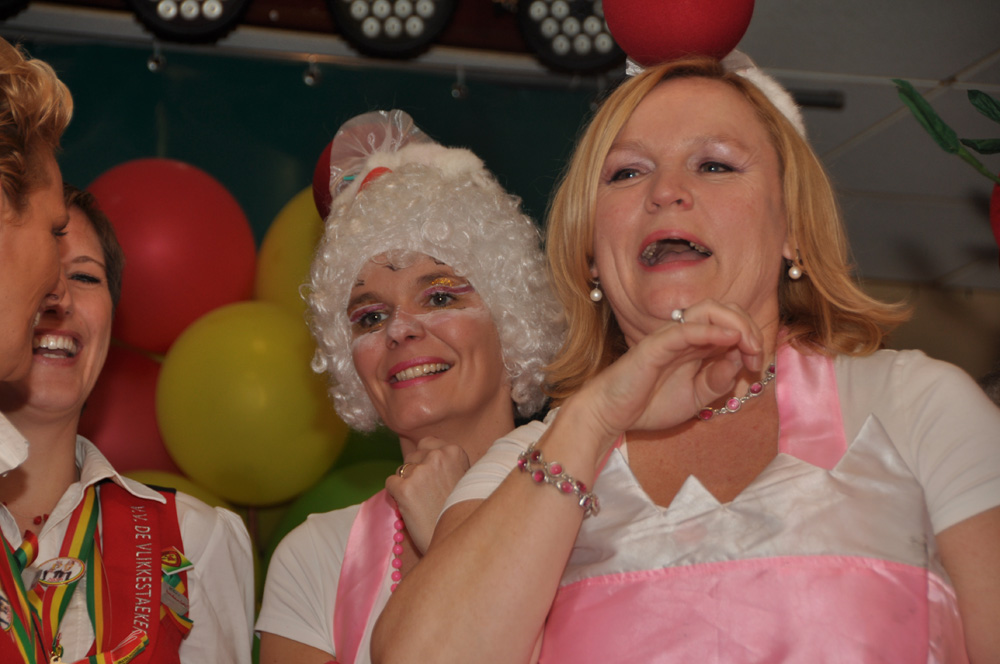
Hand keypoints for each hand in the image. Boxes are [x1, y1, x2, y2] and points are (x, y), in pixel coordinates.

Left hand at [385, 438, 470, 553]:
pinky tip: (410, 508)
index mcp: (454, 451)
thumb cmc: (462, 512)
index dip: (425, 460)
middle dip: (414, 471)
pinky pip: (390, 484)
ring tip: (421, 503)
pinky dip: (396, 496)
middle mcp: (437, 456)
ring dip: (405, 484)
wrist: (458, 541)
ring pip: (400, 469)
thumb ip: (447, 463)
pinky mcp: (404, 489)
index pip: (427, 443)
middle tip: (425, 493)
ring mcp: (420, 472)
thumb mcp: (464, 478)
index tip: (431, 476)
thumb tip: (427, 456)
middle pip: (412, 456)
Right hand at [569, 300, 763, 449]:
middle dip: (749, 327)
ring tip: (748, 345)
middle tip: (756, 355)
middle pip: (724, 310)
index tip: (756, 365)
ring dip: (735, 323)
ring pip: (708, 310)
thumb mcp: (697, 398)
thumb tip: (740, 358)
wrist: (611, 416)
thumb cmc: (650, 405)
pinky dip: (711, 330)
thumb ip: (718, 380)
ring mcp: (670, 337)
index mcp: (696, 346)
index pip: (730, 325)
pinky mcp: (655, 345)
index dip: (752, 339)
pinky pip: (686, 329)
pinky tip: (730, 340)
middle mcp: (685, 335)